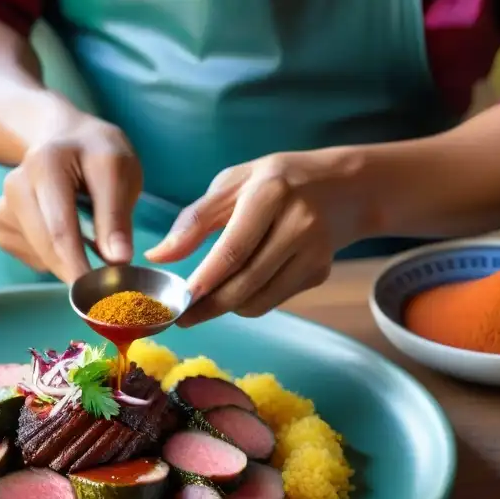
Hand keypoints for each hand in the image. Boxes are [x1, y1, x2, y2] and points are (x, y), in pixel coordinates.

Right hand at [0, 115, 142, 282]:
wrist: (62, 138)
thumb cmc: (96, 154)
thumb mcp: (119, 171)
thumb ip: (116, 216)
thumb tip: (118, 261)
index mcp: (46, 164)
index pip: (60, 229)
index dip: (80, 267)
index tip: (100, 295)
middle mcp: (15, 185)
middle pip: (47, 248)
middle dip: (79, 273)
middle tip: (109, 288)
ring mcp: (3, 206)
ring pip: (41, 258)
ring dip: (71, 262)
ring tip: (90, 236)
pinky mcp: (0, 224)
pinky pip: (33, 258)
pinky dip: (55, 257)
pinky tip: (65, 233)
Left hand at [146, 148, 376, 325]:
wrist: (342, 187)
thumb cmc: (274, 182)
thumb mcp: (233, 184)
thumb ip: (194, 220)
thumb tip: (157, 256)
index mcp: (270, 192)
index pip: (234, 248)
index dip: (205, 280)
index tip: (178, 300)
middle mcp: (298, 223)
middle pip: (246, 281)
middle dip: (209, 306)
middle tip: (182, 316)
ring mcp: (314, 251)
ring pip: (260, 299)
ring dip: (228, 307)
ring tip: (207, 300)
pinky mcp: (320, 272)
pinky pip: (274, 300)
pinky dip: (250, 302)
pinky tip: (241, 287)